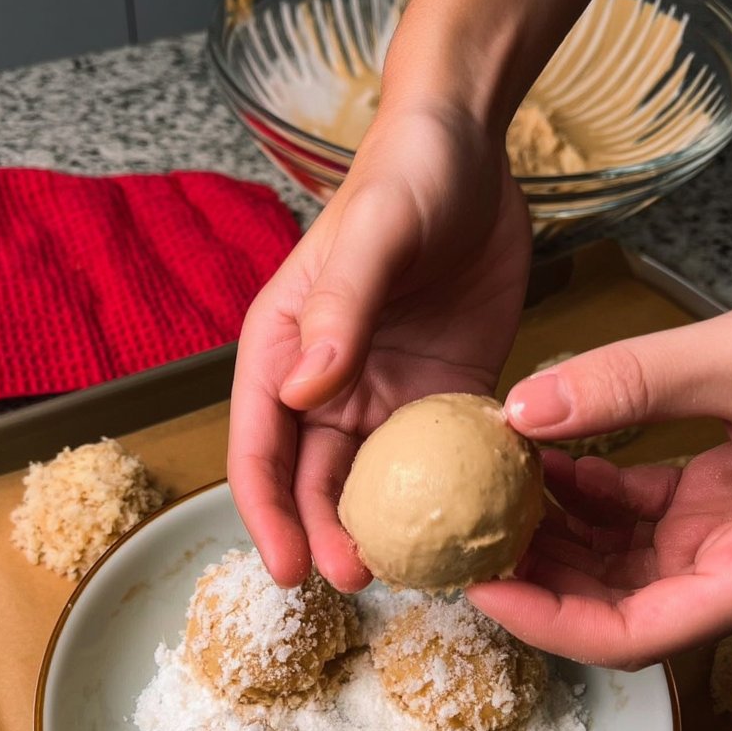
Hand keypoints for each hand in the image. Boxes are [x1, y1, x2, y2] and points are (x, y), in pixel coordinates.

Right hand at [228, 101, 530, 591]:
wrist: (471, 151)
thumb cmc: (405, 177)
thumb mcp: (372, 235)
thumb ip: (338, 310)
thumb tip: (304, 392)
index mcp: (285, 351)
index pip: (260, 446)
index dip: (267, 512)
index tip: (288, 568)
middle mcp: (328, 385)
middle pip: (314, 479)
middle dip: (326, 534)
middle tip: (358, 578)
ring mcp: (387, 395)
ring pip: (376, 482)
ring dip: (387, 527)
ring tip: (412, 567)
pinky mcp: (445, 392)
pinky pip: (443, 458)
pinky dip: (450, 496)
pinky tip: (468, 528)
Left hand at [468, 285, 731, 668]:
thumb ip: (639, 382)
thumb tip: (523, 406)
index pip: (631, 637)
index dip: (546, 624)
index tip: (477, 587)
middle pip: (613, 604)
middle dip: (536, 576)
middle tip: (463, 534)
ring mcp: (731, 538)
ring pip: (620, 560)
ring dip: (555, 530)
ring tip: (490, 488)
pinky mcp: (724, 501)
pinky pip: (639, 513)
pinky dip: (589, 490)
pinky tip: (548, 454)